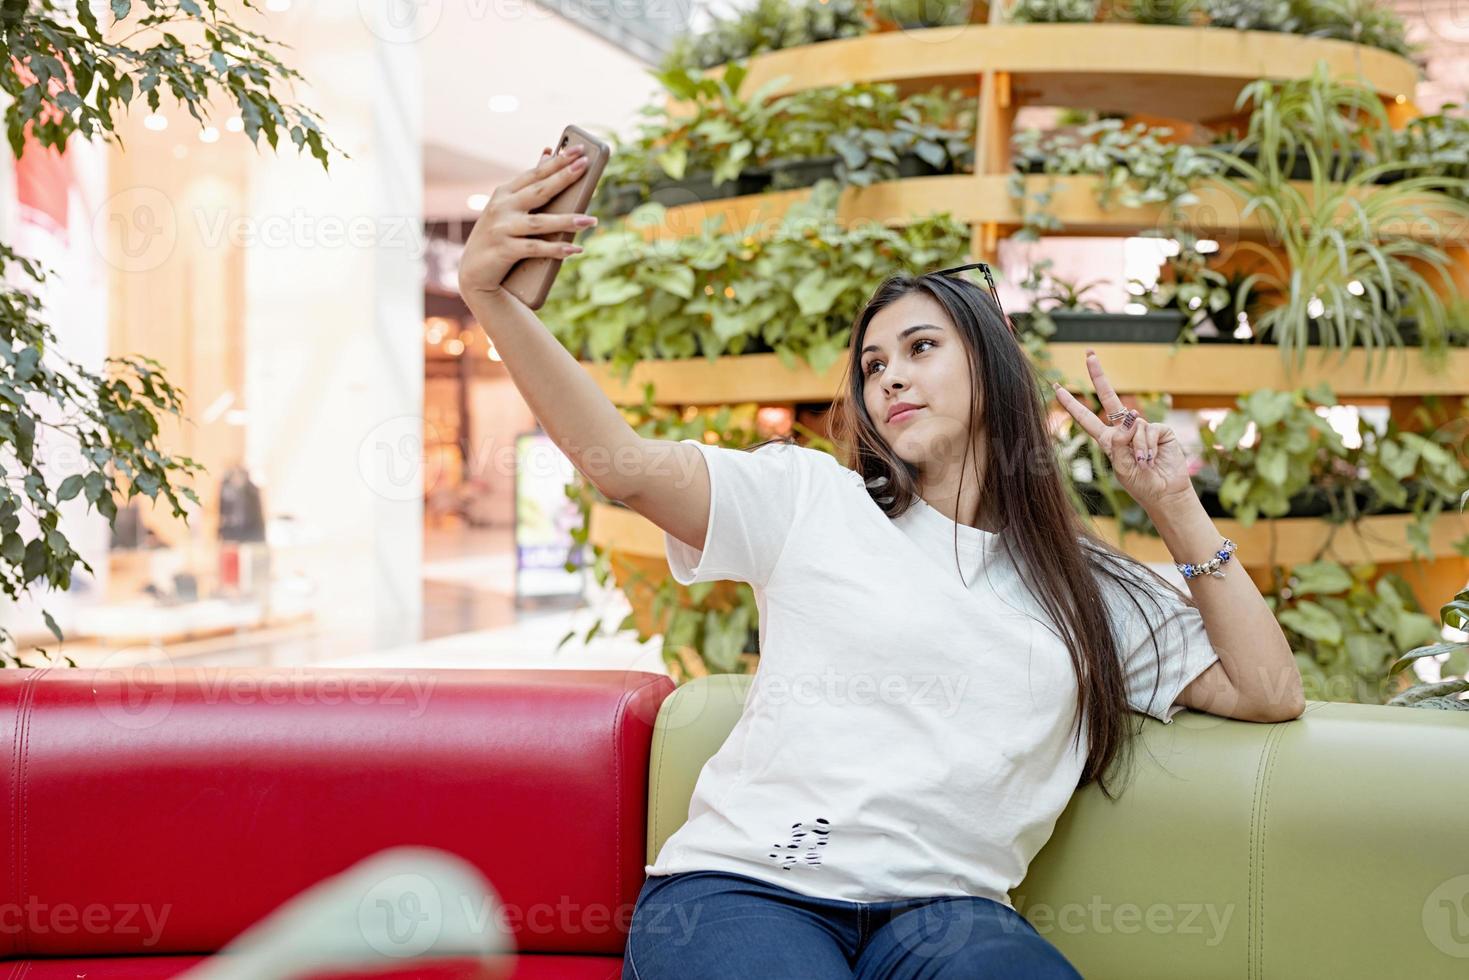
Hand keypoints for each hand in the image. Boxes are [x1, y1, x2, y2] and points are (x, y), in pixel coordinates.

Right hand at [456, 145, 597, 297]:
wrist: (474, 273)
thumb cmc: (498, 236)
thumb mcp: (507, 209)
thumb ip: (529, 185)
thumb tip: (549, 153)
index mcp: (504, 194)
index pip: (535, 174)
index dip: (557, 161)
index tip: (578, 150)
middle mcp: (501, 208)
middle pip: (538, 191)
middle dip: (563, 176)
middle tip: (585, 165)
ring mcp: (501, 229)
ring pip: (540, 222)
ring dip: (567, 221)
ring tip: (591, 220)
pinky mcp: (504, 251)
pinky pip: (535, 248)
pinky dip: (556, 249)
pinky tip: (574, 249)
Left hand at [1051, 350, 1194, 511]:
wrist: (1164, 493)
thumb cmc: (1140, 483)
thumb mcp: (1121, 467)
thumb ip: (1119, 445)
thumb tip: (1129, 420)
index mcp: (1108, 440)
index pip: (1086, 418)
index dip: (1071, 404)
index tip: (1057, 388)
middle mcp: (1123, 430)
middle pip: (1109, 397)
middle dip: (1098, 375)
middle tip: (1089, 353)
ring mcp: (1142, 428)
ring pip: (1134, 427)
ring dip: (1138, 449)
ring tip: (1144, 464)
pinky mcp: (1160, 430)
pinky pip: (1149, 431)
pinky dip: (1149, 448)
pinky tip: (1153, 458)